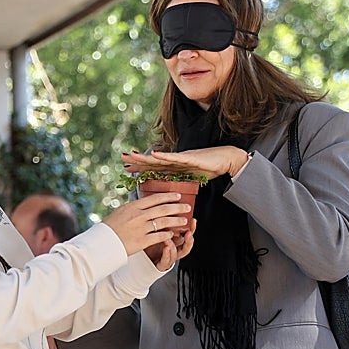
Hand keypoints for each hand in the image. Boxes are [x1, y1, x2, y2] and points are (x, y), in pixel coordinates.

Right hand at [100, 194, 191, 256]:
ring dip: (176, 221)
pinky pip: (159, 236)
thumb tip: (145, 202)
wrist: (103, 243)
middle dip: (177, 208)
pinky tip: (172, 234)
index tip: (178, 196)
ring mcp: (141, 228)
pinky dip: (167, 235)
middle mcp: (139, 215)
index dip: (169, 196)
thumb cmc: (110, 227)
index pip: (155, 198)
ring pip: (164, 222)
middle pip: (163, 209)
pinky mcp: (142, 241)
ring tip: (184, 221)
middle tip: (187, 207)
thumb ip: (134, 207)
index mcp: (134, 206)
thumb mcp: (121, 211)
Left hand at [123, 146, 248, 178]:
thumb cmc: (210, 168)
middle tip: (122, 158)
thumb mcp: (192, 179)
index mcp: (175, 167)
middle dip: (137, 160)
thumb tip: (172, 193)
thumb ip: (181, 183)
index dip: (141, 167)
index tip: (127, 168)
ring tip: (131, 155)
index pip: (154, 167)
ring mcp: (181, 158)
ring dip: (145, 157)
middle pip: (153, 161)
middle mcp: (175, 161)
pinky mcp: (189, 158)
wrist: (225, 160)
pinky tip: (154, 154)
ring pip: (159, 158)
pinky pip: (174, 158)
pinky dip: (164, 157)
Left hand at [144, 219, 195, 270]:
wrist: (139, 256)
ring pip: (177, 254)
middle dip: (189, 239)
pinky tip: (166, 248)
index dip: (192, 227)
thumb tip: (163, 203)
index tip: (193, 220)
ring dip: (174, 246)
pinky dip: (167, 255)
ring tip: (170, 239)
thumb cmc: (146, 241)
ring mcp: (168, 256)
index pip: (186, 233)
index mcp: (174, 239)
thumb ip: (160, 218)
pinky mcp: (161, 264)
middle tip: (189, 232)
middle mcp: (173, 248)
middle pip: (186, 245)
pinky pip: (166, 261)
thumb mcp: (154, 228)